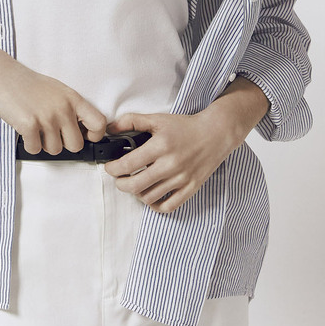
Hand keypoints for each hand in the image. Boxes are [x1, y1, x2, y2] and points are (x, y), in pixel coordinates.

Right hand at [0, 54, 106, 154]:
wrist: (1, 73)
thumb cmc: (27, 83)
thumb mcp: (57, 90)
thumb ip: (71, 108)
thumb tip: (82, 131)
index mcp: (73, 99)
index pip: (99, 123)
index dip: (94, 135)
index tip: (84, 136)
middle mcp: (63, 108)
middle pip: (76, 145)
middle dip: (63, 144)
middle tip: (51, 134)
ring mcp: (46, 117)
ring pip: (54, 150)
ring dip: (44, 144)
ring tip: (35, 128)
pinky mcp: (29, 125)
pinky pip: (35, 149)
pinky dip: (29, 144)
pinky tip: (25, 130)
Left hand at [103, 100, 250, 213]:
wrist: (215, 133)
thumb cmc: (185, 126)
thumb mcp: (157, 119)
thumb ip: (131, 121)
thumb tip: (109, 128)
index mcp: (161, 146)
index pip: (128, 164)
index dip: (113, 169)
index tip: (110, 167)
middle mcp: (171, 164)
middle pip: (135, 185)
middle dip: (121, 184)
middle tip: (119, 178)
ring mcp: (182, 179)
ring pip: (149, 197)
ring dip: (136, 193)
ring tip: (135, 184)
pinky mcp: (191, 188)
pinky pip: (168, 206)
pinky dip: (155, 205)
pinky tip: (151, 195)